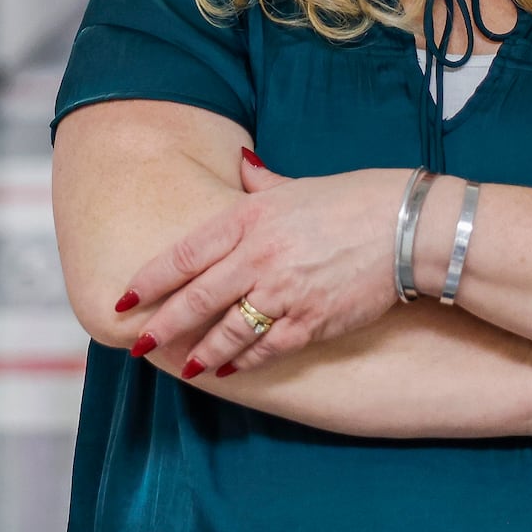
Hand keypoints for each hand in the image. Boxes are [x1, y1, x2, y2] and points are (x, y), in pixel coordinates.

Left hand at [119, 153, 405, 377]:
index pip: (184, 254)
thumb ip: (262, 181)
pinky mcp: (311, 320)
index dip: (148, 281)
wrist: (408, 227)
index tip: (124, 299)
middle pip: (195, 298)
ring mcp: (284, 292)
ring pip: (227, 331)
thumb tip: (241, 162)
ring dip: (201, 352)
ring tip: (185, 365)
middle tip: (137, 344)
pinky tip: (229, 369)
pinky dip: (244, 361)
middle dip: (161, 326)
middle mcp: (259, 257)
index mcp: (250, 218)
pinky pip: (266, 348)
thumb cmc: (356, 200)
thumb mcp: (299, 184)